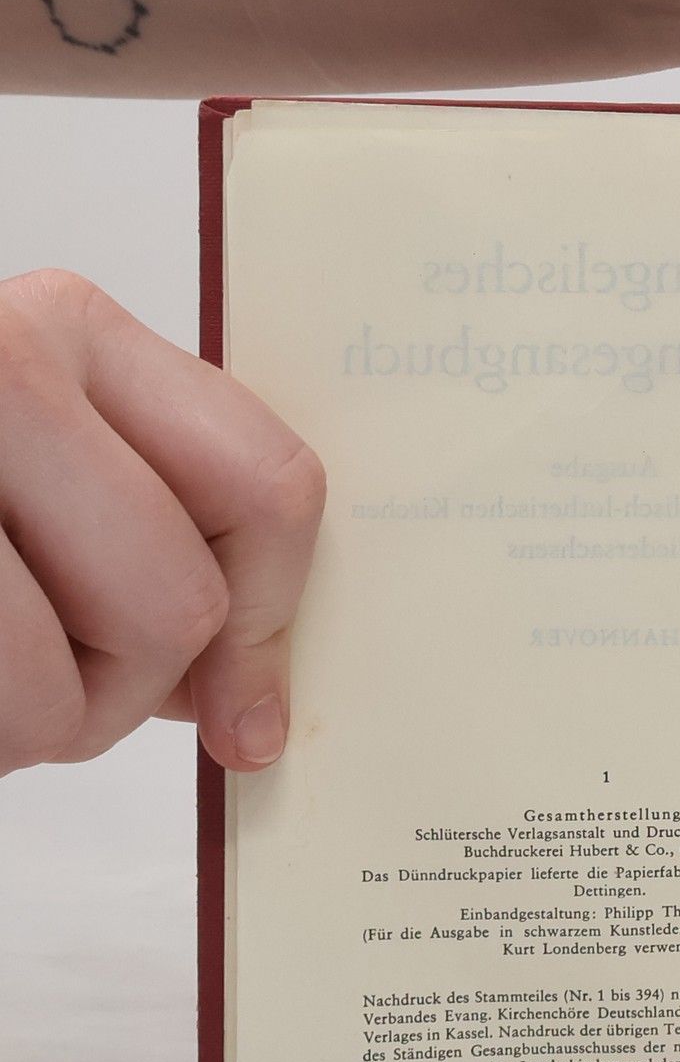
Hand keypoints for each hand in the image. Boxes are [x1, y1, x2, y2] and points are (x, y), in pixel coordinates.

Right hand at [0, 269, 323, 776]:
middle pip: (178, 606)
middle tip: (33, 681)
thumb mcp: (33, 472)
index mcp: (63, 332)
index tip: (245, 718)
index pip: (268, 485)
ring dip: (21, 729)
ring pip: (67, 696)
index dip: (273, 622)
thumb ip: (143, 546)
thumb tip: (247, 708)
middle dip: (122, 691)